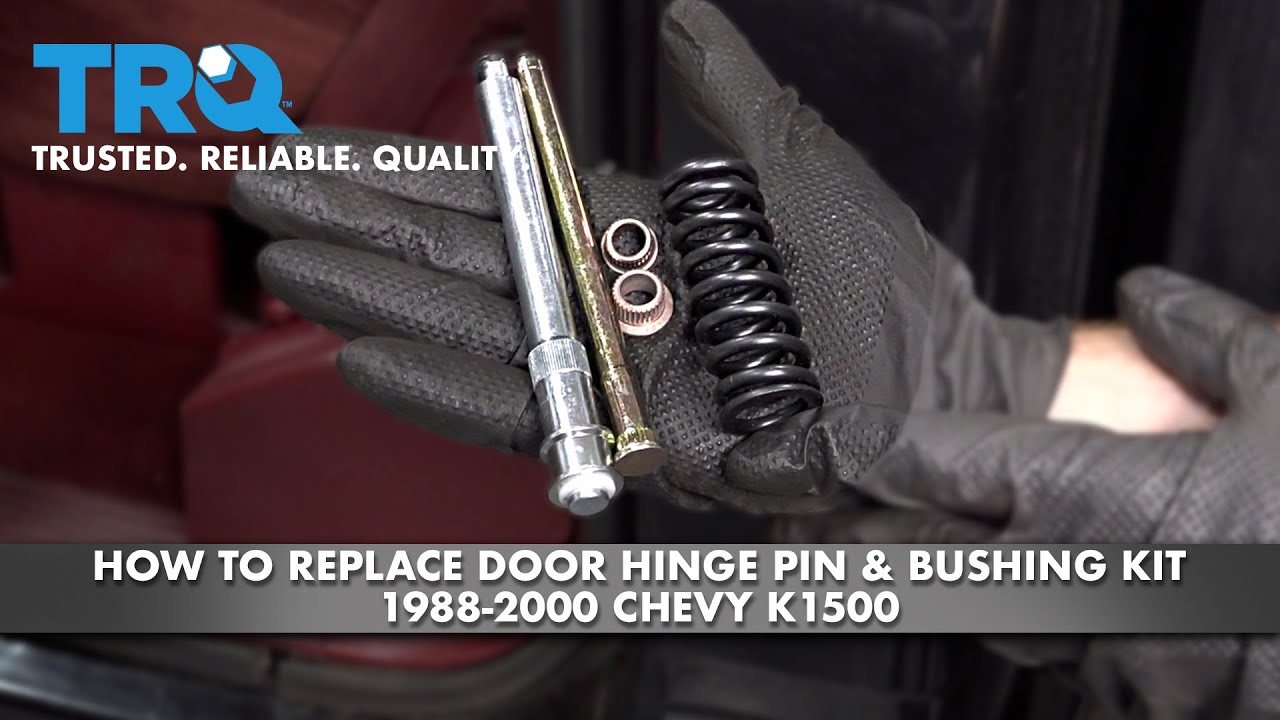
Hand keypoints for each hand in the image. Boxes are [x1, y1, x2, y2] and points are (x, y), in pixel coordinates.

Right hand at [231, 0, 1068, 512]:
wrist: (929, 379)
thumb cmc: (879, 276)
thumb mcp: (791, 153)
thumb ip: (724, 84)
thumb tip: (682, 11)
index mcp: (626, 226)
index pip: (495, 190)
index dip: (408, 167)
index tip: (330, 145)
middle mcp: (601, 292)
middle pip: (458, 251)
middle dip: (358, 219)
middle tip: (263, 194)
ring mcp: (607, 363)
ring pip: (469, 324)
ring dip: (375, 293)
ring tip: (290, 266)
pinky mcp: (623, 429)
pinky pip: (516, 407)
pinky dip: (438, 387)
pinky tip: (365, 355)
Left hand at [788, 268, 1279, 715]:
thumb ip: (1210, 335)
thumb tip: (1151, 296)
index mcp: (1098, 494)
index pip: (937, 463)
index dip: (858, 451)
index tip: (800, 446)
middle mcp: (1078, 582)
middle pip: (919, 557)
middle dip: (846, 541)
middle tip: (786, 525)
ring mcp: (1105, 655)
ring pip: (976, 615)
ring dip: (924, 586)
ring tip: (866, 560)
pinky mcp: (1139, 704)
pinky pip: (1055, 659)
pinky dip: (1023, 627)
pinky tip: (1023, 604)